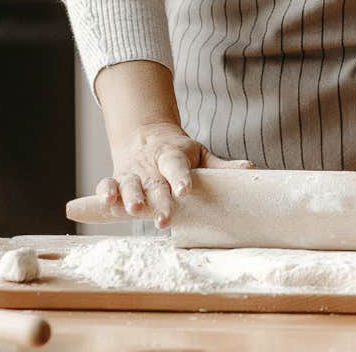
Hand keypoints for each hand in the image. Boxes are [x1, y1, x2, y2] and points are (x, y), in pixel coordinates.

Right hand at [98, 121, 251, 227]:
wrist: (145, 137)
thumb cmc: (180, 153)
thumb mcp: (200, 155)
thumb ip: (221, 166)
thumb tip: (250, 169)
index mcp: (172, 155)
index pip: (177, 165)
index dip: (180, 178)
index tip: (186, 190)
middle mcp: (151, 165)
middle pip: (154, 182)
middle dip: (158, 200)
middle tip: (164, 219)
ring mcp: (132, 172)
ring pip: (129, 183)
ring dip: (130, 197)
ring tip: (134, 210)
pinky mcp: (117, 180)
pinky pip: (107, 185)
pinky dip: (105, 193)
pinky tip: (107, 203)